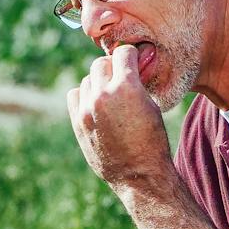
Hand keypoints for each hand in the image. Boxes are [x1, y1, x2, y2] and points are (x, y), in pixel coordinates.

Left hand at [68, 44, 171, 188]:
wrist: (139, 175)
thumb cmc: (153, 142)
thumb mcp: (153, 107)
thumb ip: (138, 83)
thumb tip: (131, 66)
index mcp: (127, 87)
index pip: (122, 53)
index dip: (130, 56)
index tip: (133, 61)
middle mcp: (103, 95)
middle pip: (101, 64)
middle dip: (113, 67)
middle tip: (121, 77)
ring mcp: (87, 109)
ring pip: (87, 79)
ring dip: (98, 82)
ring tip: (110, 95)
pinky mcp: (78, 122)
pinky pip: (75, 94)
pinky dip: (84, 95)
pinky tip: (96, 104)